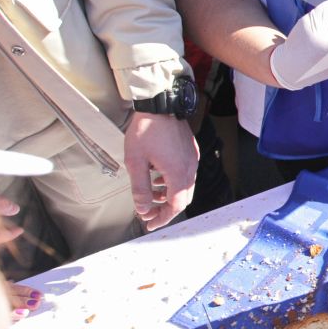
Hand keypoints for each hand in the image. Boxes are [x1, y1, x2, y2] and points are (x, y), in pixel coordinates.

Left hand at [123, 112, 197, 230]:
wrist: (160, 104)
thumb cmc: (147, 130)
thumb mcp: (136, 162)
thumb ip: (140, 189)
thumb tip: (143, 209)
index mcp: (177, 174)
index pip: (175, 206)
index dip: (162, 218)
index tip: (150, 224)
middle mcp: (189, 168)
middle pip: (183, 199)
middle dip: (165, 209)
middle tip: (150, 213)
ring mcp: (192, 159)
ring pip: (184, 186)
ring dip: (168, 194)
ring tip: (151, 193)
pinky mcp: (190, 151)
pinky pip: (185, 173)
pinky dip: (173, 181)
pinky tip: (159, 175)